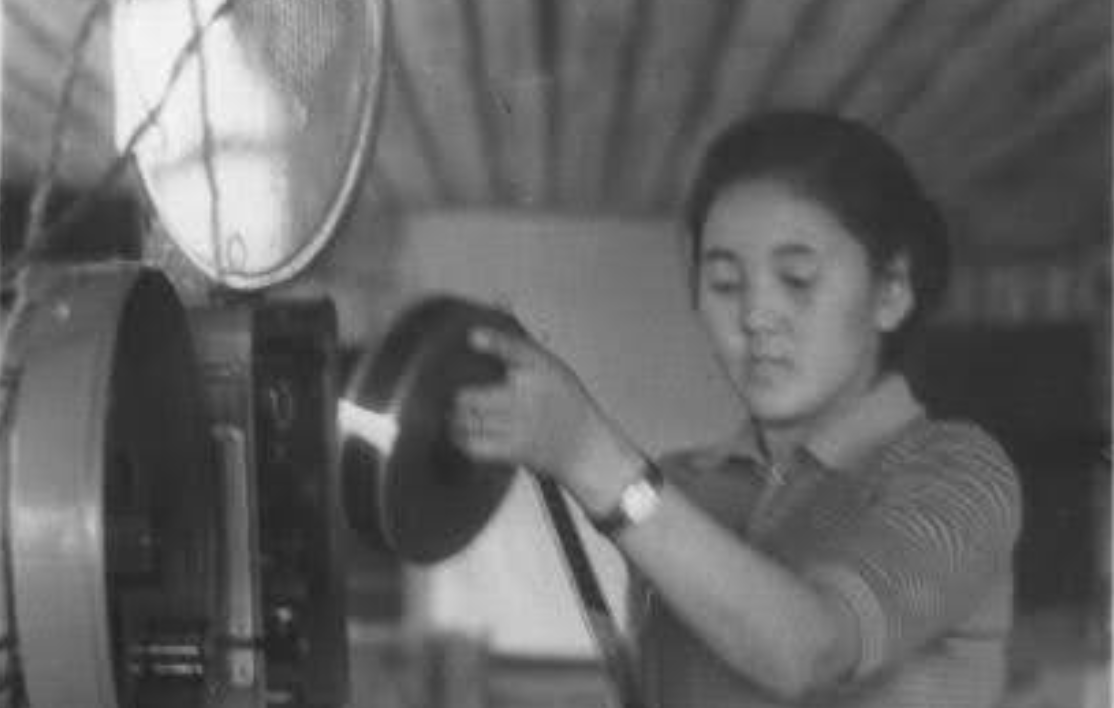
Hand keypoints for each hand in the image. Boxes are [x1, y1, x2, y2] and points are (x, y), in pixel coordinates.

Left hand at [451, 327, 641, 511]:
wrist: (587, 446)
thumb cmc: (564, 402)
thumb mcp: (552, 368)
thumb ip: (522, 344)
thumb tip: (500, 299)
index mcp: (542, 368)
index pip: (515, 349)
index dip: (494, 342)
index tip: (473, 337)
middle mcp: (532, 395)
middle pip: (475, 395)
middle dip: (459, 397)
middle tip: (456, 397)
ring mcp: (523, 424)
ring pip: (471, 420)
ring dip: (457, 418)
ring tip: (455, 416)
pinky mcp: (517, 449)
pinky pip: (476, 444)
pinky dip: (462, 439)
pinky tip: (460, 434)